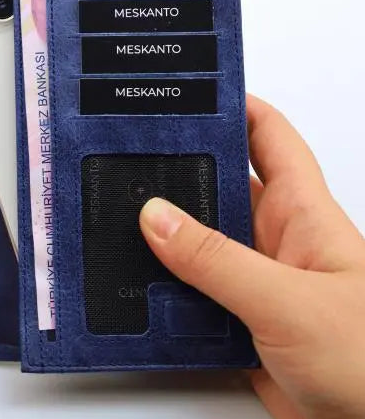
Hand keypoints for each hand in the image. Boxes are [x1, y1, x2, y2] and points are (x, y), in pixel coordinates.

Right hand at [139, 95, 364, 418]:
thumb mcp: (289, 302)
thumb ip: (217, 259)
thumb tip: (157, 216)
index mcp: (304, 215)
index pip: (268, 136)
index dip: (232, 105)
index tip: (184, 87)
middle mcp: (279, 243)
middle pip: (221, 187)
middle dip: (177, 171)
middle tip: (125, 153)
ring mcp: (261, 286)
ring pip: (202, 244)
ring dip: (164, 238)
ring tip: (114, 217)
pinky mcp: (246, 330)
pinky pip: (195, 297)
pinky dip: (164, 293)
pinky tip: (135, 288)